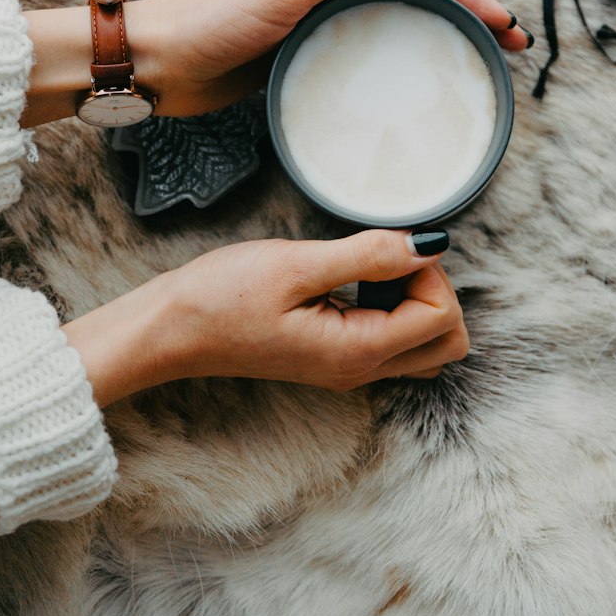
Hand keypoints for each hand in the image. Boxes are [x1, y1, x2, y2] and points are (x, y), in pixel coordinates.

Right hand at [62, 228, 467, 405]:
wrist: (169, 331)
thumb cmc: (221, 297)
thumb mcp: (296, 265)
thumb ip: (369, 256)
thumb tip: (430, 244)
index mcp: (357, 352)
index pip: (442, 318)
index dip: (428, 273)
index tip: (386, 247)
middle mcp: (360, 370)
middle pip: (446, 342)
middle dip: (434, 291)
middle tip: (388, 258)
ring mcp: (348, 368)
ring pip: (424, 346)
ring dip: (416, 302)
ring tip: (369, 269)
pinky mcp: (334, 357)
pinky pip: (393, 341)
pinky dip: (393, 310)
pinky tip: (354, 281)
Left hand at [125, 0, 532, 115]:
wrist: (159, 62)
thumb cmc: (211, 23)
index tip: (500, 21)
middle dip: (467, 9)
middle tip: (508, 43)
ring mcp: (318, 14)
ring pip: (397, 15)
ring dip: (443, 30)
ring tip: (480, 58)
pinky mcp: (307, 48)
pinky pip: (369, 45)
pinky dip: (405, 53)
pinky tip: (417, 77)